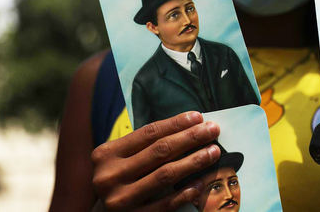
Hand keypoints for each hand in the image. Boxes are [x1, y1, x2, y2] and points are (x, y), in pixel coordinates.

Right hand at [92, 111, 220, 210]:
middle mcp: (109, 176)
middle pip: (160, 151)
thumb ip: (146, 146)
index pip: (149, 133)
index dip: (176, 123)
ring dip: (194, 161)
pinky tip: (200, 183)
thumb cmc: (119, 181)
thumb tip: (189, 128)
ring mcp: (119, 200)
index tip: (198, 117)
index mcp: (106, 154)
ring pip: (165, 175)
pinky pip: (165, 205)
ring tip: (213, 152)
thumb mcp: (122, 160)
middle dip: (190, 138)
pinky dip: (184, 193)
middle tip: (212, 130)